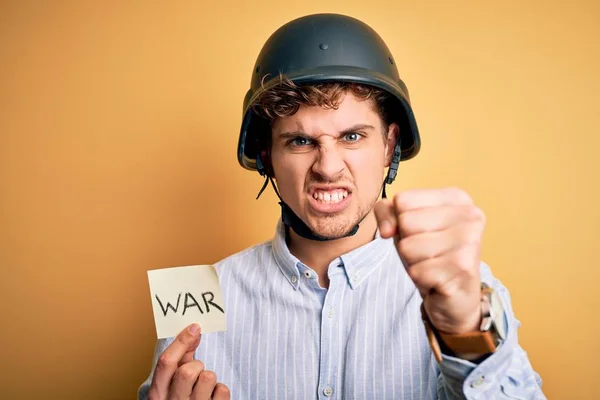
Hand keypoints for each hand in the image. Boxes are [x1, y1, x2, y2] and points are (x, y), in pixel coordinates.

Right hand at [148, 324, 229, 399]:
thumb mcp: (172, 383)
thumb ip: (181, 358)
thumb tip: (193, 331)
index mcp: (158, 394)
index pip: (166, 363)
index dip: (181, 341)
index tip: (194, 327)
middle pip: (187, 371)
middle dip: (196, 365)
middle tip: (196, 371)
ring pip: (207, 377)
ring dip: (208, 376)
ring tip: (204, 386)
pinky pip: (222, 389)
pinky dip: (220, 389)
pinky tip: (212, 396)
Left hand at [374, 187, 484, 333]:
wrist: (456, 295)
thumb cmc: (430, 253)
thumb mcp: (404, 226)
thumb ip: (386, 212)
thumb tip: (387, 230)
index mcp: (457, 197)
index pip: (402, 201)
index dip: (401, 221)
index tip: (421, 232)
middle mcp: (470, 215)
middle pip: (406, 222)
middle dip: (407, 242)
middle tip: (427, 252)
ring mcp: (470, 241)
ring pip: (408, 247)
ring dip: (413, 261)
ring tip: (432, 264)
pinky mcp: (463, 268)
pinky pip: (416, 270)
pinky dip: (420, 277)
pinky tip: (437, 278)